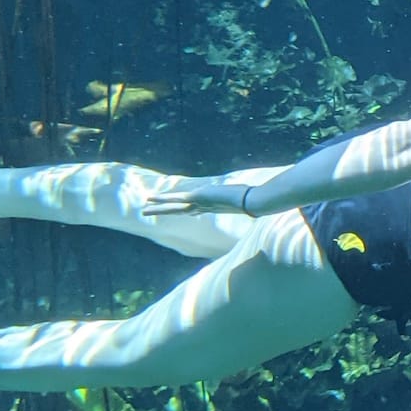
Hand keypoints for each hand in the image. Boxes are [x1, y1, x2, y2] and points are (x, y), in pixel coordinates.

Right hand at [141, 177, 255, 217]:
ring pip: (174, 207)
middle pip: (182, 212)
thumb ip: (254, 197)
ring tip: (144, 208)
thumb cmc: (255, 199)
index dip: (190, 210)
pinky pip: (176, 200)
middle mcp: (205, 208)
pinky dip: (163, 199)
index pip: (198, 210)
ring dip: (159, 208)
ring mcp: (200, 204)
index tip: (185, 210)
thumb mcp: (250, 197)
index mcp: (214, 206)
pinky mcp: (197, 199)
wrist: (253, 202)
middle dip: (167, 213)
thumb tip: (265, 197)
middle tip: (153, 214)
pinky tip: (152, 198)